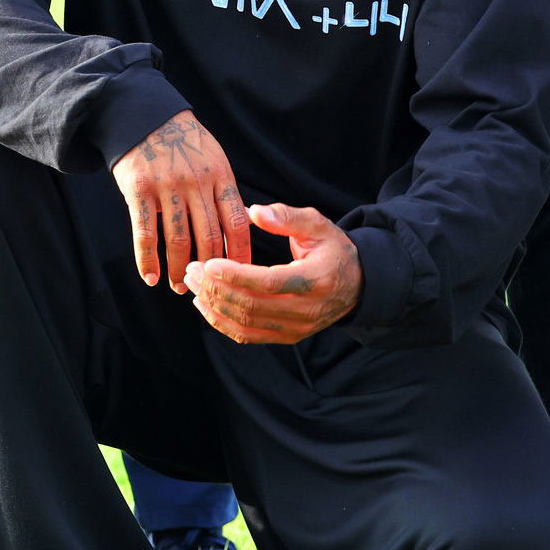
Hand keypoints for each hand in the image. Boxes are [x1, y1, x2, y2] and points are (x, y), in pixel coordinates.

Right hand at [110, 111, 249, 292]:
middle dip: (210, 268)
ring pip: (178, 240)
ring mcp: (168, 186)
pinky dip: (148, 259)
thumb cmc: (183, 142)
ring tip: (179, 286)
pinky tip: (150, 276)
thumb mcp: (213, 158)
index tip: (241, 276)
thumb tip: (238, 232)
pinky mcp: (139, 189)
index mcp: (220, 176)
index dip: (240, 253)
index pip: (236, 223)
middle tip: (206, 288)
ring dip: (179, 269)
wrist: (144, 115)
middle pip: (209, 237)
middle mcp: (197, 183)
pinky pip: (145, 232)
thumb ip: (223, 191)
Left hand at [183, 203, 362, 344]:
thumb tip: (253, 212)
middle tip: (192, 269)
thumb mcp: (318, 224)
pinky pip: (248, 336)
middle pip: (253, 306)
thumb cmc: (332, 249)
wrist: (357, 284)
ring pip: (246, 324)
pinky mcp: (287, 337)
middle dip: (216, 289)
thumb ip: (286, 216)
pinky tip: (204, 304)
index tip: (209, 264)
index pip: (270, 282)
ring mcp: (297, 328)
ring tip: (192, 283)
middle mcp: (307, 310)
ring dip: (214, 305)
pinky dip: (222, 323)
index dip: (237, 276)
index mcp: (316, 278)